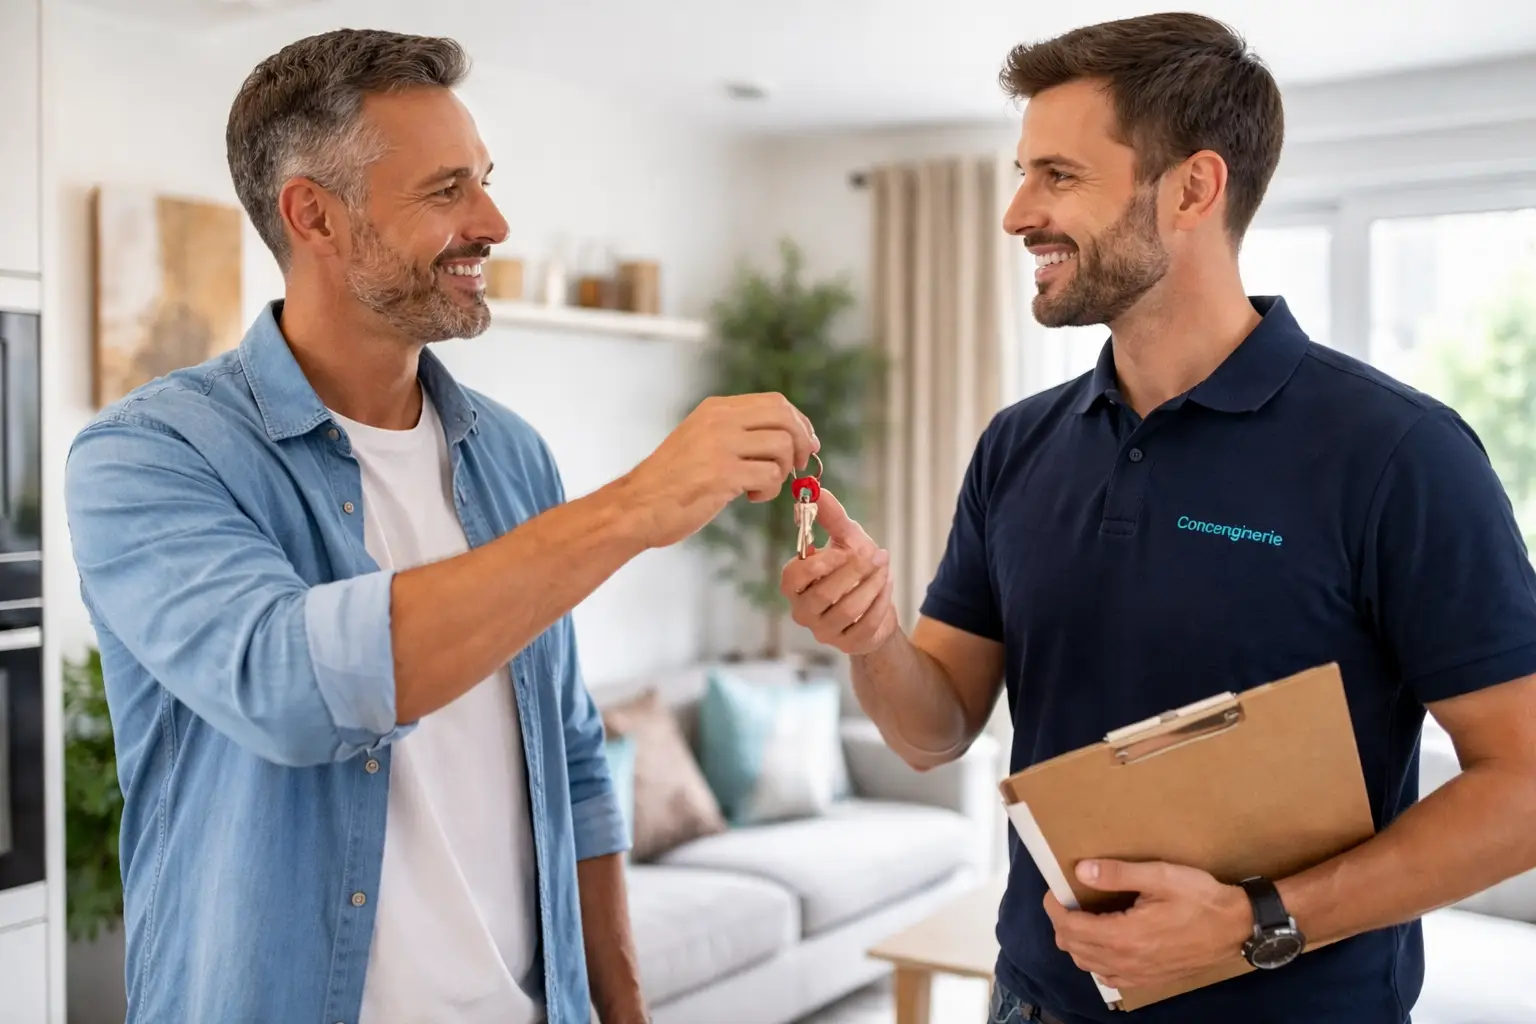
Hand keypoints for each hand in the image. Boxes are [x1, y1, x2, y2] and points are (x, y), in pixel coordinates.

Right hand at [621, 393, 817, 547]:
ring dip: (781, 473)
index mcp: (715, 409)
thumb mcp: (700, 440)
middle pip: (784, 418)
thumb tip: (785, 436)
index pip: (775, 402)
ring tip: (761, 487)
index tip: (806, 444)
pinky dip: (769, 491)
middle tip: (797, 465)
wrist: (637, 506)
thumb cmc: (670, 481)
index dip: (799, 423)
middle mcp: (719, 421)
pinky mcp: (722, 475)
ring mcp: (721, 446)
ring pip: (781, 447)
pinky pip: (770, 476)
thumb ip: (735, 432)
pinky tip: (750, 497)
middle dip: (801, 442)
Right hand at [780, 489, 898, 654]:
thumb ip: (830, 517)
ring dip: (872, 585)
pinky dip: (881, 603)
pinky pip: (866, 625)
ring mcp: (824, 631)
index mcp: (795, 585)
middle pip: (822, 596)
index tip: (842, 550)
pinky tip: (887, 586)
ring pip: (848, 610)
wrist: (875, 605)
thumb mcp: (845, 539)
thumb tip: (818, 491)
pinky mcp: (848, 644)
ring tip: (885, 568)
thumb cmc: (853, 569)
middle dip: (854, 572)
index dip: (817, 564)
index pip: (793, 578)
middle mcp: (803, 611)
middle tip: (877, 554)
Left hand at [1043, 859, 1252, 991]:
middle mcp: (1126, 961)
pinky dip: (1096, 960)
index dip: (1054, 908)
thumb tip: (1081, 871)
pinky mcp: (1148, 979)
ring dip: (1076, 942)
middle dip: (1062, 923)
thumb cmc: (1201, 899)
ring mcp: (1137, 974)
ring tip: (1082, 917)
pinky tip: (1104, 941)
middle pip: (1073, 948)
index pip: (1070, 928)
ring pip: (1088, 965)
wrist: (1237, 928)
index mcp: (1124, 936)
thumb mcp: (1160, 877)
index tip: (1054, 891)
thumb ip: (1118, 874)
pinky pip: (1108, 977)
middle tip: (1067, 900)